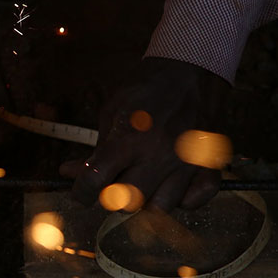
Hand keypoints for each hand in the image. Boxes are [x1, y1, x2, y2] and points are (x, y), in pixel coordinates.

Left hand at [59, 57, 230, 211]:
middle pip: (127, 202)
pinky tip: (170, 186)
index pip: (95, 182)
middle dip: (112, 198)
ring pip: (160, 207)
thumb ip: (94, 149)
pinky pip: (194, 201)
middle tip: (112, 184)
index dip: (81, 192)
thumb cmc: (144, 90)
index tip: (82, 192)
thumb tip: (69, 173)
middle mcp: (158, 154)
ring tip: (141, 183)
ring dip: (145, 201)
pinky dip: (181, 201)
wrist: (188, 70)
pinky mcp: (208, 164)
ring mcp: (186, 162)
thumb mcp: (111, 114)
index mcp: (128, 138)